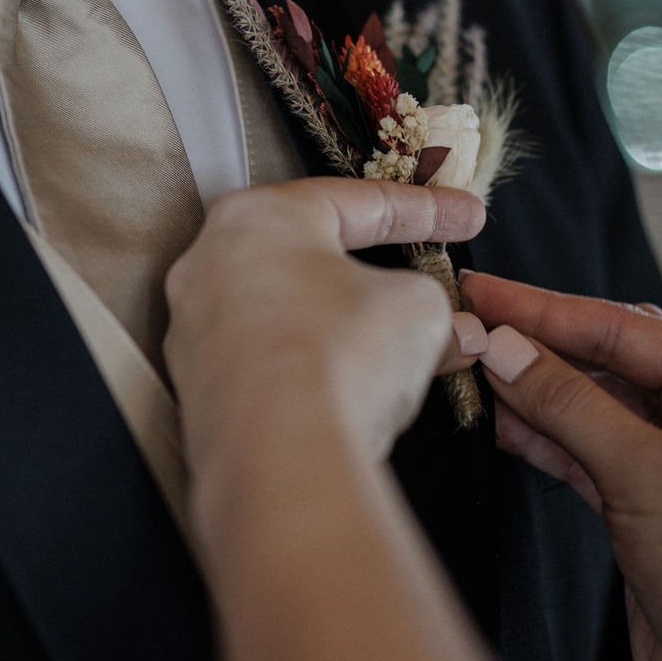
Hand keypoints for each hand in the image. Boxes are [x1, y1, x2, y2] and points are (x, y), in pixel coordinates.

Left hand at [164, 179, 488, 551]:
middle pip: (312, 258)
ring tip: (407, 353)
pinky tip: (358, 394)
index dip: (424, 211)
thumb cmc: (341, 355)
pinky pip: (271, 367)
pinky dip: (316, 373)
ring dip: (349, 329)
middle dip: (380, 276)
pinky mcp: (198, 394)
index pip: (355, 202)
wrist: (279, 459)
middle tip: (429, 286)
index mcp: (258, 218)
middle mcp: (210, 266)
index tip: (466, 218)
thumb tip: (455, 333)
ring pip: (290, 316)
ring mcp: (195, 333)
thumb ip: (434, 304)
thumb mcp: (417, 308)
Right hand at [460, 273, 661, 660]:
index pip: (620, 326)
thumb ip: (569, 407)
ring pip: (587, 404)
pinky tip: (496, 424)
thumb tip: (503, 347)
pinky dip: (539, 437)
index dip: (543, 307)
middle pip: (603, 357)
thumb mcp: (644, 480)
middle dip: (533, 341)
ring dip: (529, 390)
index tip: (480, 288)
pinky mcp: (643, 503)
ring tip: (464, 367)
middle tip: (463, 319)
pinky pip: (581, 450)